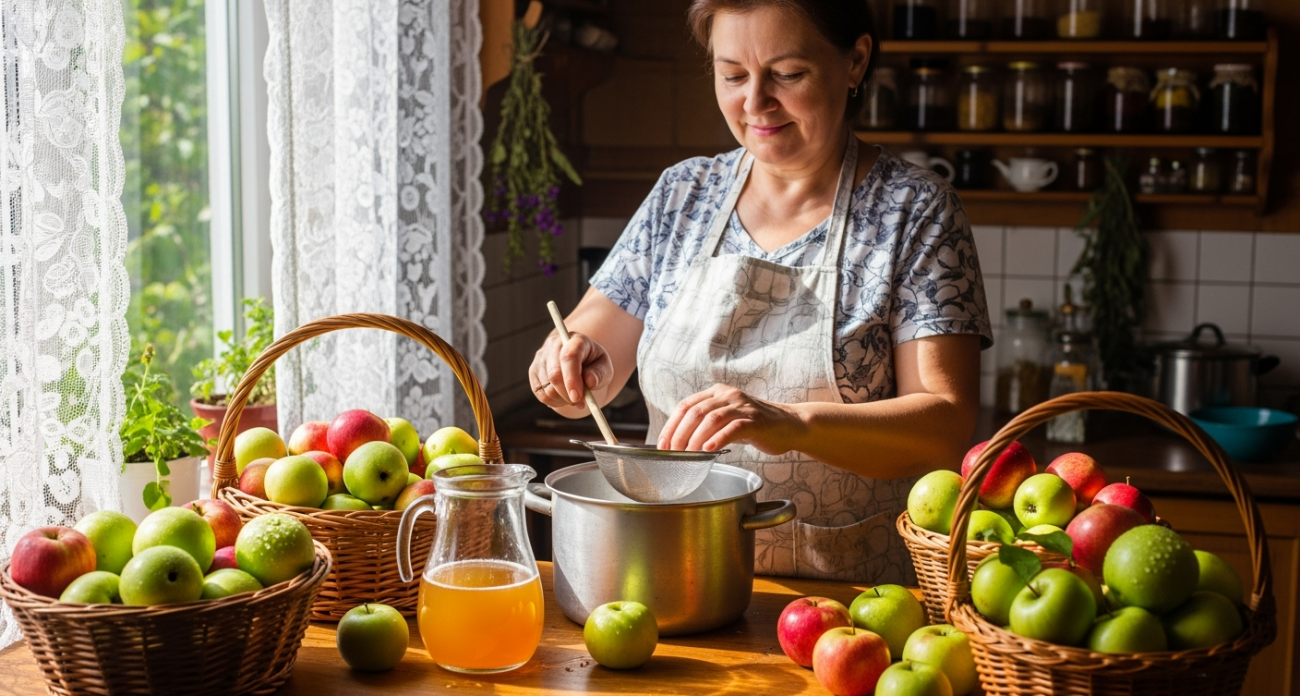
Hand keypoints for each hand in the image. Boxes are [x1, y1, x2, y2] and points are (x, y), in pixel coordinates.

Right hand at [530, 330, 613, 409]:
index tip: (577, 397)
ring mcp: (541, 357)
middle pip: (554, 374)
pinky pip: (540, 394)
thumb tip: (589, 382)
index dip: (572, 378)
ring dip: (562, 400)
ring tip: (575, 398)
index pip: (569, 356)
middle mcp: (554, 345)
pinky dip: (553, 402)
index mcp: (575, 340)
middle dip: (567, 394)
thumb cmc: (593, 363)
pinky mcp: (533, 371)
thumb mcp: (604, 367)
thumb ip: (600, 373)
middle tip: (580, 403)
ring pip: (547, 387)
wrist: (579, 360)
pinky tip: (563, 398)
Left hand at [657, 384, 804, 453]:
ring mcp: (742, 407)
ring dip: (695, 439)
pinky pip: (733, 428)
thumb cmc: (755, 426)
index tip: (662, 445)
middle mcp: (728, 395)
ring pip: (711, 419)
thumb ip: (707, 424)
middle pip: (695, 412)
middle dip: (679, 434)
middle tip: (673, 453)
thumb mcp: (727, 420)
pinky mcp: (756, 421)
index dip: (671, 425)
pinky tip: (708, 450)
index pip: (686, 405)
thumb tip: (679, 442)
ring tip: (688, 455)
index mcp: (717, 393)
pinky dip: (718, 439)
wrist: (790, 425)